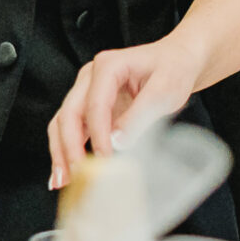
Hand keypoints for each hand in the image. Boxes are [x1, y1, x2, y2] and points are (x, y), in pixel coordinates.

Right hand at [48, 38, 202, 190]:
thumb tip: (117, 142)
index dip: (98, 135)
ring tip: (63, 180)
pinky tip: (68, 171)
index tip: (104, 159)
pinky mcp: (90, 105)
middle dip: (68, 147)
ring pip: (64, 122)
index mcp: (109, 66)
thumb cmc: (174, 69)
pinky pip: (72, 128)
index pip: (95, 104)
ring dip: (61, 151)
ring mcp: (87, 90)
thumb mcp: (165, 90)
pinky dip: (68, 149)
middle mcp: (91, 76)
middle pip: (69, 113)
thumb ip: (140, 115)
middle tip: (75, 175)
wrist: (178, 60)